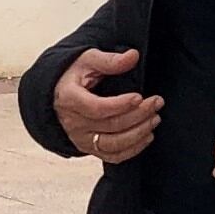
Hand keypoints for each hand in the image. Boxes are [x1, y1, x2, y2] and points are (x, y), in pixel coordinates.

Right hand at [56, 44, 160, 163]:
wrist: (58, 93)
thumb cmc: (73, 76)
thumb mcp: (87, 60)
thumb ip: (110, 60)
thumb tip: (133, 56)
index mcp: (70, 99)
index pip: (97, 108)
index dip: (121, 105)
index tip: (139, 97)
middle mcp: (74, 123)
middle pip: (110, 126)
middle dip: (138, 115)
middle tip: (156, 102)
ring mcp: (81, 138)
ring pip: (113, 144)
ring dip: (139, 133)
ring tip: (155, 119)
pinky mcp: (89, 148)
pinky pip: (113, 157)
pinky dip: (133, 150)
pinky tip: (147, 136)